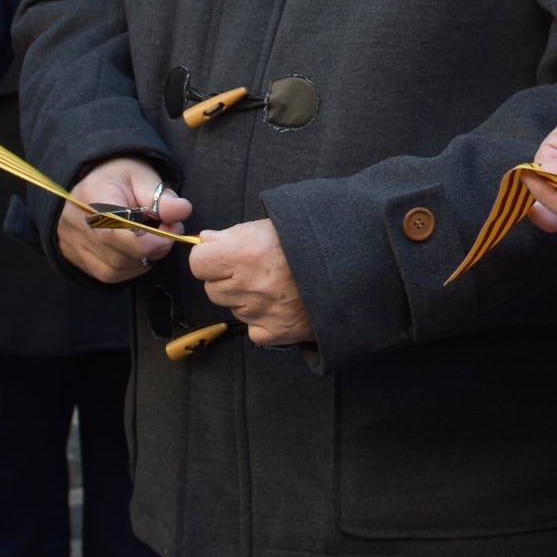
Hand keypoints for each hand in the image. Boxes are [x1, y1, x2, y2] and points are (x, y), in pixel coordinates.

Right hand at [58, 158, 192, 284]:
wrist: (89, 179)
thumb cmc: (118, 175)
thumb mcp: (142, 175)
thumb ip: (161, 195)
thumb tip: (181, 211)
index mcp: (92, 200)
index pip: (117, 234)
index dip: (150, 240)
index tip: (171, 228)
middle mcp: (77, 226)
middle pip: (119, 255)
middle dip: (152, 248)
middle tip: (167, 230)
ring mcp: (73, 245)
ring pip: (115, 269)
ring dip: (142, 259)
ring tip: (152, 238)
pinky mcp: (77, 258)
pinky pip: (108, 274)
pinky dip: (129, 267)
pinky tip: (137, 250)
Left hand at [189, 217, 312, 346]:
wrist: (358, 267)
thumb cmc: (317, 239)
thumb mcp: (275, 223)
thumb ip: (235, 233)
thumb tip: (206, 241)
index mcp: (246, 252)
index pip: (198, 263)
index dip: (210, 257)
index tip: (223, 255)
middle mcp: (250, 285)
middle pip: (212, 288)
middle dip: (227, 278)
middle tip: (255, 268)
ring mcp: (262, 312)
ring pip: (233, 308)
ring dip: (245, 298)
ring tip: (275, 284)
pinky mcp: (275, 333)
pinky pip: (253, 328)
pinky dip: (262, 319)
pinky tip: (283, 303)